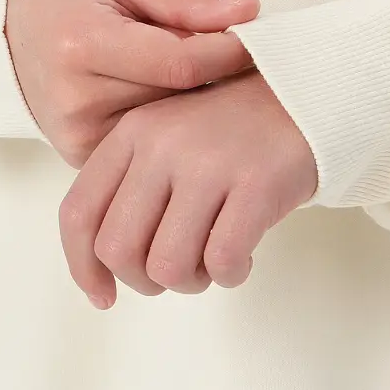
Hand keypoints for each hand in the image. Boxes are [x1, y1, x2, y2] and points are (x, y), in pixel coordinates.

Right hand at [5, 0, 258, 166]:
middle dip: (215, 80)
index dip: (229, 54)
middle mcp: (77, 98)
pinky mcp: (79, 156)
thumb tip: (248, 13)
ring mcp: (76, 135)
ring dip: (195, 109)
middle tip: (244, 63)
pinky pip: (142, 148)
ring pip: (166, 130)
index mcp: (84, 44)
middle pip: (176, 100)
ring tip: (210, 84)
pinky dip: (167, 128)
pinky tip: (179, 109)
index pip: (180, 63)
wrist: (1, 22)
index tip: (260, 41)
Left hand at [59, 70, 318, 307]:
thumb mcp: (169, 140)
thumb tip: (103, 269)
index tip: (105, 297)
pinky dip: (231, 275)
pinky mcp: (255, 184)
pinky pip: (222, 261)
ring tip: (214, 262)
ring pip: (168, 265)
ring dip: (192, 281)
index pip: (79, 214)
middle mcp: (160, 146)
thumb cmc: (236, 132)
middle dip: (145, 281)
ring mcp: (207, 163)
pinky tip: (244, 258)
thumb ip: (133, 189)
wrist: (310, 92)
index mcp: (131, 135)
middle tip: (178, 274)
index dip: (83, 267)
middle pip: (118, 251)